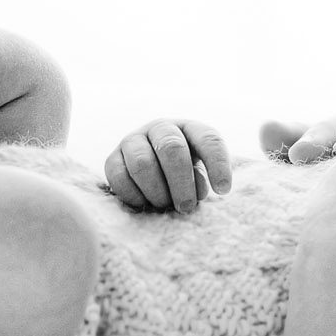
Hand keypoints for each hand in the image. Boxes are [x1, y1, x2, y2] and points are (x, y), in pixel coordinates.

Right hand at [104, 119, 233, 212]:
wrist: (148, 172)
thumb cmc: (183, 175)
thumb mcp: (201, 171)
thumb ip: (204, 178)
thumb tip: (202, 192)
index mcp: (189, 128)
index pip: (208, 139)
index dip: (218, 164)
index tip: (223, 190)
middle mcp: (160, 128)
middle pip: (172, 149)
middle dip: (181, 183)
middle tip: (186, 207)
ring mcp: (133, 140)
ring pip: (142, 163)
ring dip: (156, 191)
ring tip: (164, 206)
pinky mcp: (112, 158)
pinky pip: (119, 176)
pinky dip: (134, 195)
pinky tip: (144, 204)